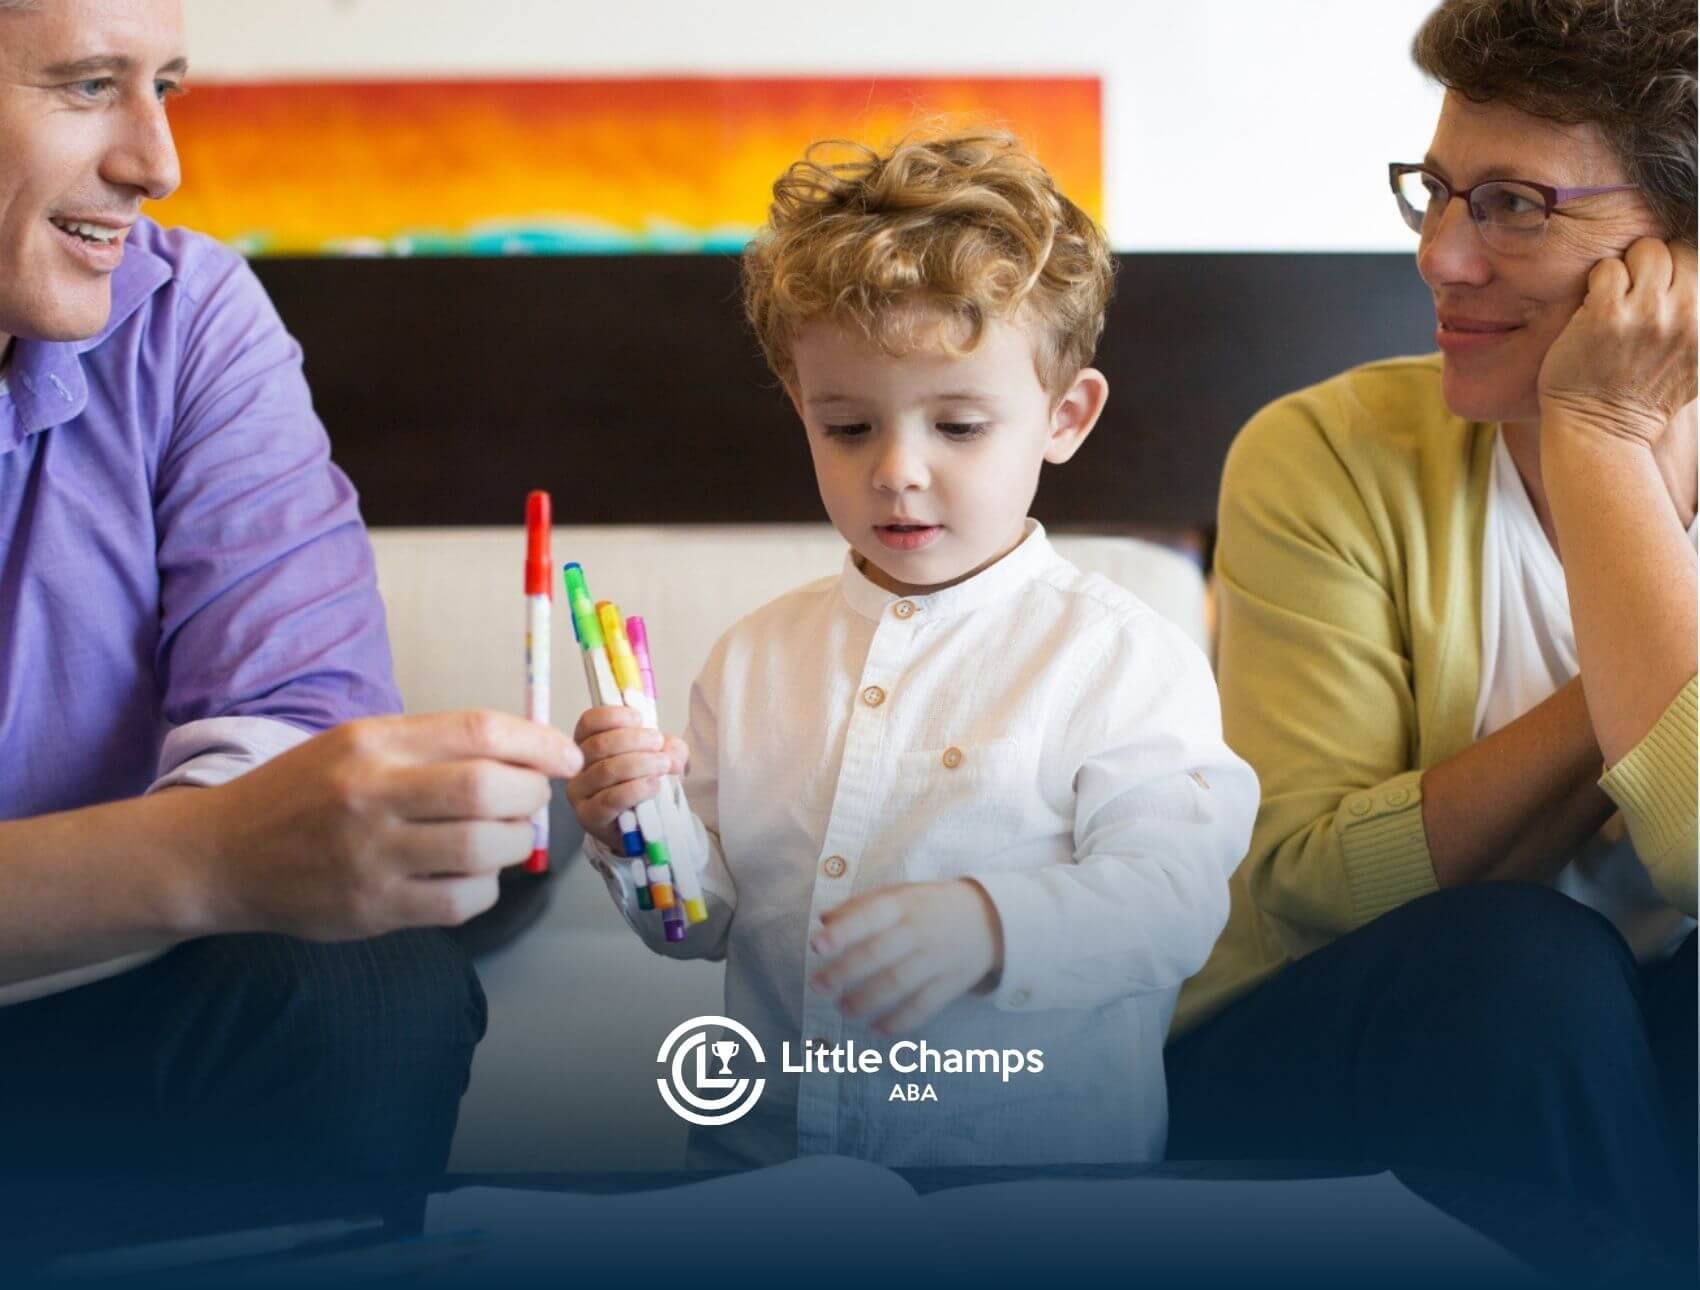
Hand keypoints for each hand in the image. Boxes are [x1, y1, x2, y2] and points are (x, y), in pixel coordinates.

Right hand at [199, 710, 581, 938]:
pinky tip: (471, 875)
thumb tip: (528, 754)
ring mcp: (370, 857)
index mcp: (373, 742)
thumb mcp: (358, 742)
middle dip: (532, 797)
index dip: (539, 743)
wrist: (219, 855)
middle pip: (491, 791)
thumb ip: (435, 744)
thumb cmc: (303, 792)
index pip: (479, 731)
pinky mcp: (371, 909)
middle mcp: (371, 795)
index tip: (565, 757)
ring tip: (502, 838)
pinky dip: (485, 887)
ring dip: (514, 844)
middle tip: (530, 801)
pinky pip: (461, 900)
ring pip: (485, 850)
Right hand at [566, 705, 687, 849]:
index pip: (590, 722)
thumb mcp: (658, 757)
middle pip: (599, 745)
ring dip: (641, 764)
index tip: (640, 718)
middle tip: (659, 745)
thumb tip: (670, 748)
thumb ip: (667, 747)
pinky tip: (653, 785)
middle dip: (635, 740)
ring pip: (606, 771)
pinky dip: (636, 789)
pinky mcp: (589, 816)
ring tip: (663, 765)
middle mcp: (577, 766)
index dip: (614, 716)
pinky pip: (611, 799)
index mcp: (588, 742)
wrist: (640, 824)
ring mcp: (580, 792)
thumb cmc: (642, 783)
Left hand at [808, 880, 1003, 1034]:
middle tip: (818, 986)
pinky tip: (878, 1029)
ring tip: (844, 1010)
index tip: (817, 945)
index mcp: (902, 904)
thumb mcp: (899, 894)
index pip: (869, 916)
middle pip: (879, 954)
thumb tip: (823, 919)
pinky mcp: (951, 983)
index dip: (843, 932)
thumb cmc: (929, 905)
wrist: (989, 917)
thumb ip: (860, 906)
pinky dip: (901, 1021)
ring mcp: (936, 958)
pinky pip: (924, 1006)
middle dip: (845, 972)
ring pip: (898, 983)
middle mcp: (918, 930)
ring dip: (867, 1000)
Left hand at [1538, 238, 1696, 449]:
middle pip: (1677, 251)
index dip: (1677, 272)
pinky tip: (1594, 309)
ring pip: (1645, 251)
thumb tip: (1697, 288)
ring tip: (1615, 299)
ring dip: (1626, 269)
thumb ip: (1698, 324)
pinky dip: (1598, 282)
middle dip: (1653, 266)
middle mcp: (1686, 315)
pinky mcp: (1606, 314)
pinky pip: (1607, 268)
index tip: (1661, 291)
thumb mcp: (1697, 364)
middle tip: (1634, 294)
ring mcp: (1646, 313)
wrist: (1603, 429)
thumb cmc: (1645, 397)